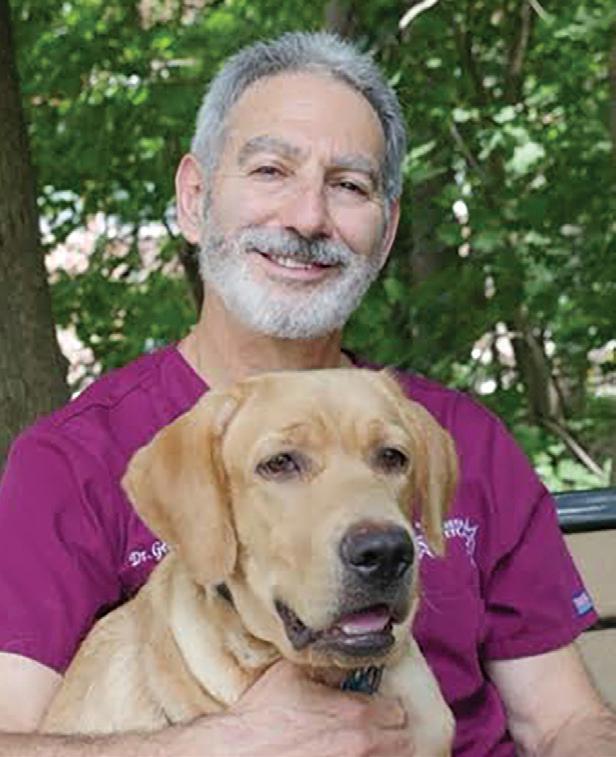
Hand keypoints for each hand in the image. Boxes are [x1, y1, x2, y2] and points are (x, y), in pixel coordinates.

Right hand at [215, 659, 411, 755]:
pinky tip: (342, 756)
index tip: (375, 710)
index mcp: (356, 713)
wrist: (234, 755)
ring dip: (381, 754)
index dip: (385, 709)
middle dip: (390, 735)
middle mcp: (363, 745)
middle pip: (404, 742)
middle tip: (371, 732)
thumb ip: (325, 666)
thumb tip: (342, 657)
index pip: (398, 711)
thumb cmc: (260, 717)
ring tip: (358, 749)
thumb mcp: (291, 674)